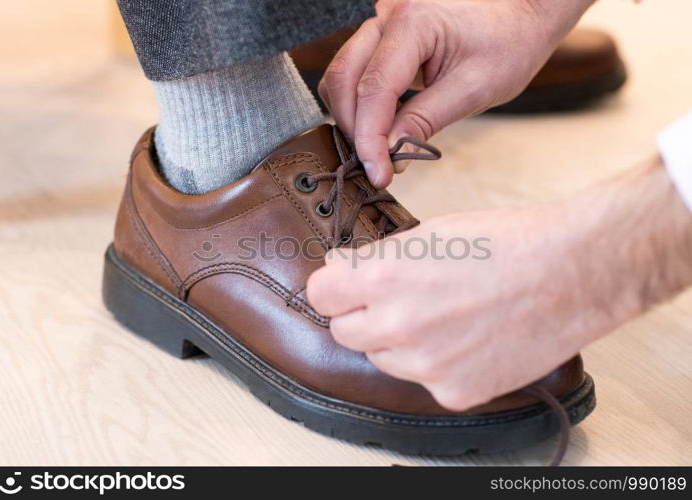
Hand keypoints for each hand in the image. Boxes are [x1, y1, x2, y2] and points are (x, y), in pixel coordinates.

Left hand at [307, 157, 691, 409]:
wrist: (571, 273)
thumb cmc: (507, 242)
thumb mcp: (431, 234)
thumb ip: (379, 258)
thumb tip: (344, 269)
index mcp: (384, 278)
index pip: (320, 293)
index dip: (335, 284)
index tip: (347, 282)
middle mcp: (396, 327)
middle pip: (344, 330)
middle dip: (361, 313)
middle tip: (396, 298)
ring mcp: (424, 366)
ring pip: (382, 357)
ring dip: (397, 341)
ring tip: (441, 316)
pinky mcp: (453, 391)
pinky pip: (422, 380)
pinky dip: (435, 363)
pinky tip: (466, 340)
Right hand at [318, 0, 592, 186]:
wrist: (522, 12)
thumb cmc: (510, 42)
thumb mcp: (475, 88)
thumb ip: (425, 120)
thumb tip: (388, 154)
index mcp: (413, 23)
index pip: (375, 88)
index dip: (370, 138)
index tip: (378, 174)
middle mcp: (387, 17)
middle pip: (343, 78)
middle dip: (354, 129)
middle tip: (378, 167)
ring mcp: (380, 24)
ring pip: (341, 76)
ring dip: (352, 118)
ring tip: (380, 150)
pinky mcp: (381, 38)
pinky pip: (355, 73)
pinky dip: (361, 106)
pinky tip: (383, 128)